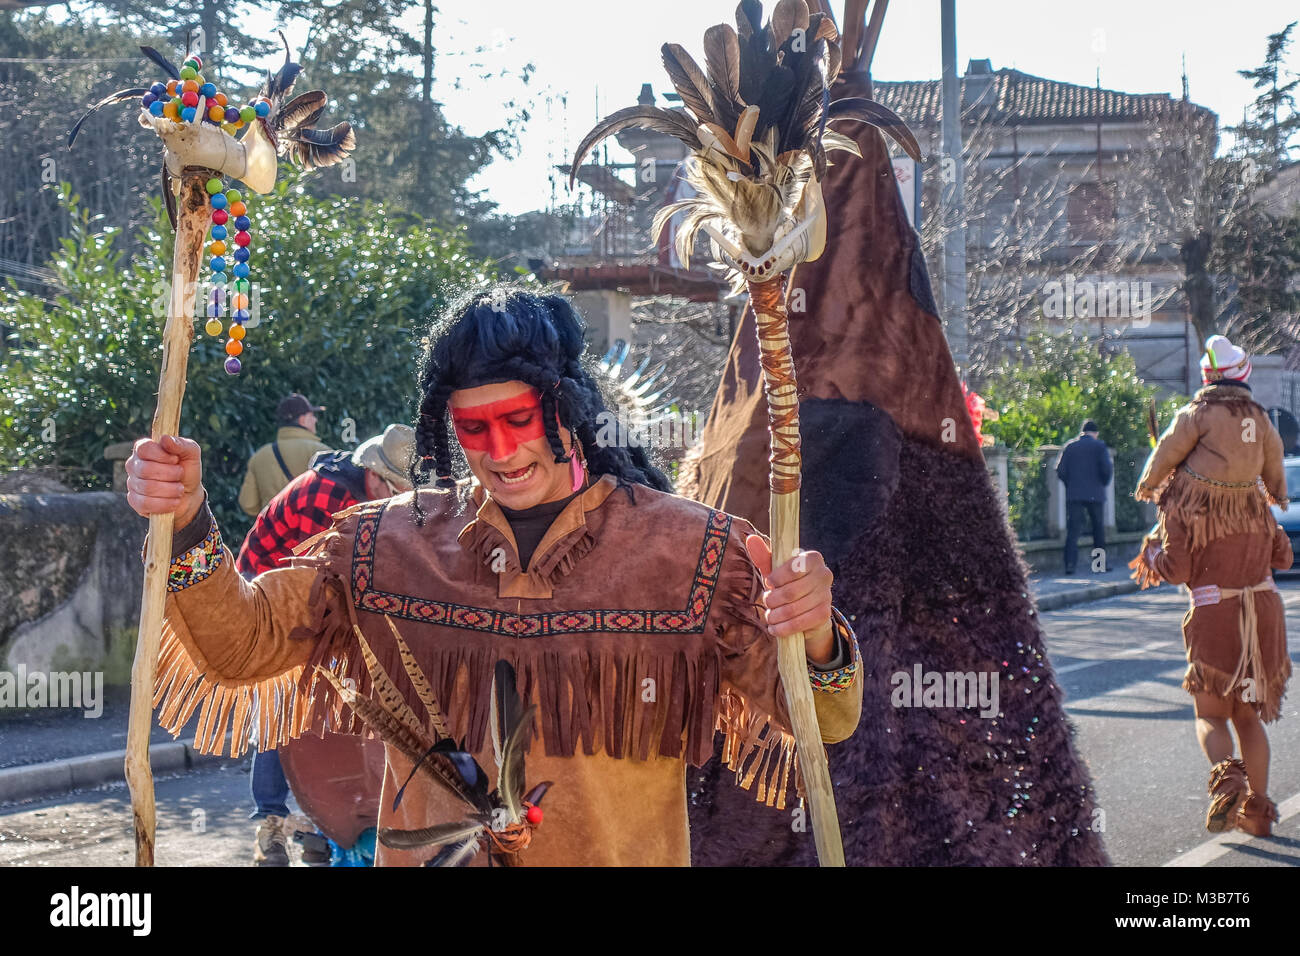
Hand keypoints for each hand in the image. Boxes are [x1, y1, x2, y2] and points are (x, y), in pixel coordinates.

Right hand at [126, 435, 203, 526]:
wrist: (189, 495)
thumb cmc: (187, 470)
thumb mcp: (191, 454)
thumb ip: (181, 444)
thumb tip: (166, 439)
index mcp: (144, 449)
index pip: (144, 449)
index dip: (161, 455)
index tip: (176, 459)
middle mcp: (134, 465)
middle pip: (145, 469)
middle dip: (170, 474)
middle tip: (180, 474)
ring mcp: (132, 483)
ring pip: (147, 488)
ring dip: (171, 490)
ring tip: (180, 489)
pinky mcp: (135, 501)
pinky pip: (146, 503)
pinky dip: (165, 503)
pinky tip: (174, 501)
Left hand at [744, 535, 834, 662]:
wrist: (807, 608)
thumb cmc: (788, 583)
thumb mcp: (776, 571)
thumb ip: (764, 556)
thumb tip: (751, 539)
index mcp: (813, 558)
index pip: (794, 567)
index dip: (777, 578)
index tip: (768, 582)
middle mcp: (825, 574)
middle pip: (790, 592)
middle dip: (772, 600)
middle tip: (767, 602)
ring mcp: (827, 595)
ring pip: (793, 609)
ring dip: (775, 616)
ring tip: (769, 616)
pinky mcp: (825, 614)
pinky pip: (800, 623)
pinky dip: (783, 628)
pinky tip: (775, 628)